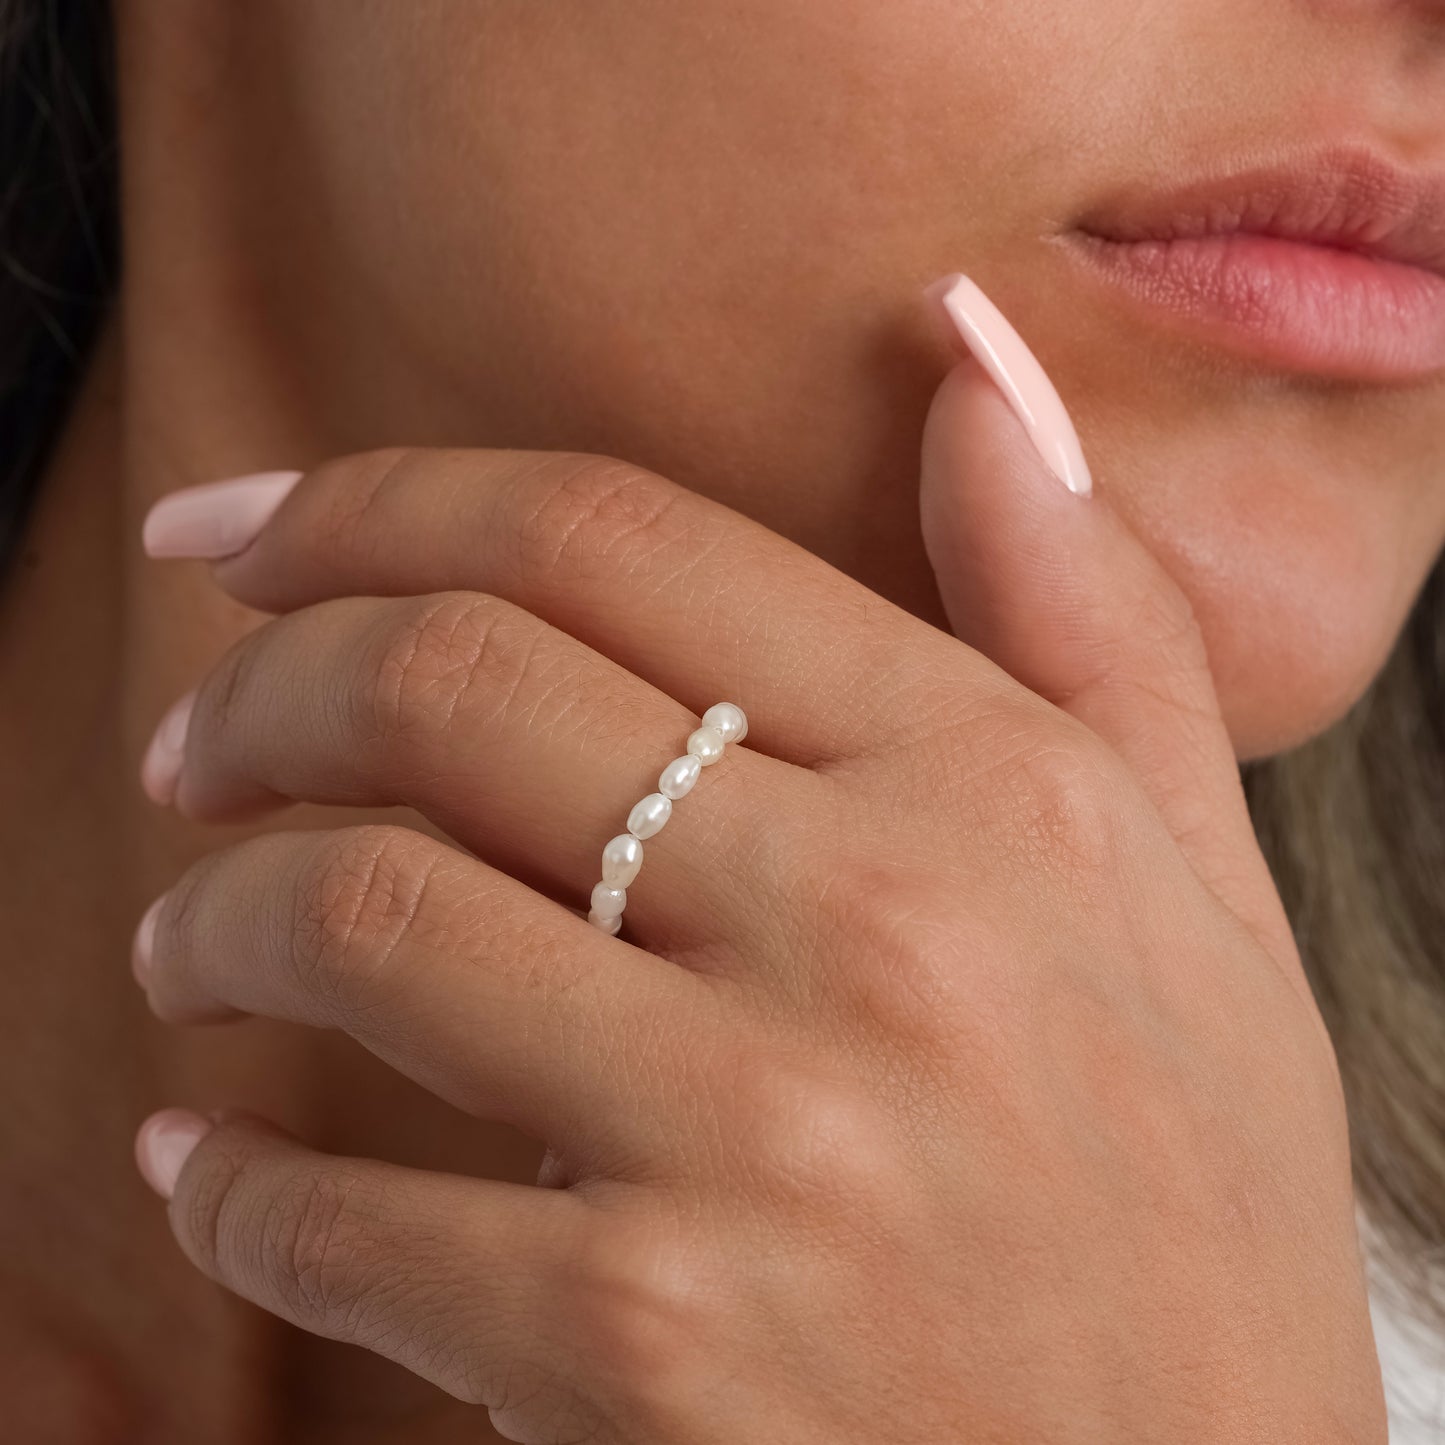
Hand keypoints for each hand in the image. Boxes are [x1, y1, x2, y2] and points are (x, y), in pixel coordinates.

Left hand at [132, 345, 1384, 1441]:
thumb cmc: (1193, 1198)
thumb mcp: (1196, 878)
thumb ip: (1085, 606)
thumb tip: (968, 354)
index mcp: (1000, 789)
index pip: (612, 540)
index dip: (376, 502)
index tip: (241, 533)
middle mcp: (887, 932)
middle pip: (450, 685)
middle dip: (258, 690)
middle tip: (191, 744)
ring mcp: (767, 1144)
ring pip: (364, 917)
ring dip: (216, 918)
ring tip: (190, 941)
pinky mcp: (653, 1354)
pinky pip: (349, 1219)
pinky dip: (234, 1186)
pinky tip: (214, 1169)